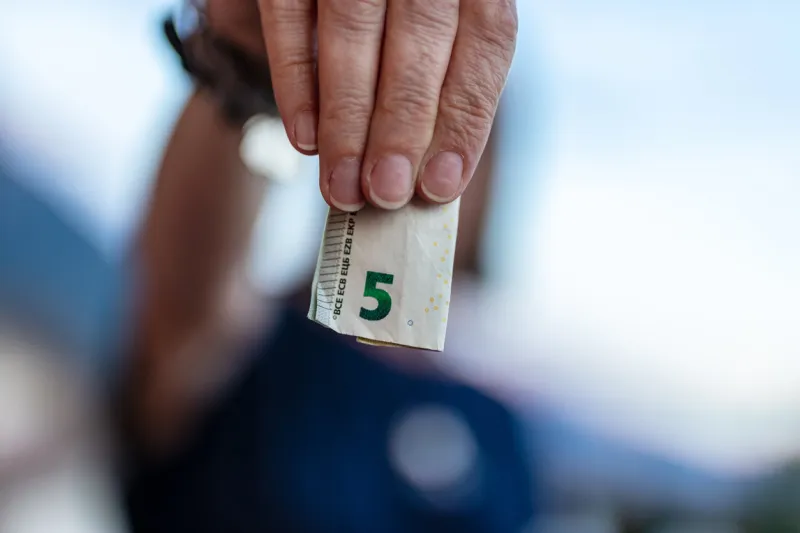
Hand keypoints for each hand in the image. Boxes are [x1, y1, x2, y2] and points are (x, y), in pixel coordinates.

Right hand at [207, 0, 517, 210]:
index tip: (440, 186)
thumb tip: (430, 178)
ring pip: (351, 31)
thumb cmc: (403, 13)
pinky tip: (305, 138)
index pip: (487, 40)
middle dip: (401, 126)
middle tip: (385, 192)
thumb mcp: (441, 30)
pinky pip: (288, 17)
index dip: (464, 118)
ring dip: (346, 119)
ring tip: (343, 185)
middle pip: (418, 39)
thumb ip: (441, 83)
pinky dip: (295, 82)